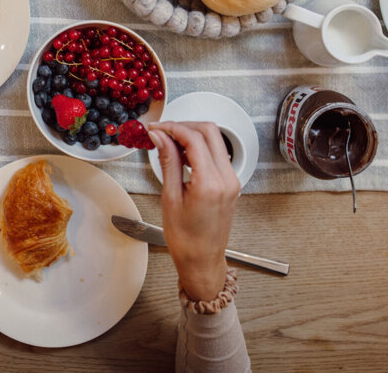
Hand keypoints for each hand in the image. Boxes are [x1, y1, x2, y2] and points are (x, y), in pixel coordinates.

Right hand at [148, 121, 238, 300]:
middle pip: (209, 131)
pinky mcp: (231, 182)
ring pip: (215, 140)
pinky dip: (200, 147)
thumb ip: (168, 161)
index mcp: (210, 183)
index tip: (155, 128)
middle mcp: (226, 178)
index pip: (194, 138)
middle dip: (184, 126)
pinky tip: (182, 155)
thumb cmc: (185, 239)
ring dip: (192, 135)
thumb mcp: (170, 198)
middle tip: (162, 132)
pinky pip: (217, 154)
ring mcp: (232, 180)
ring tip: (169, 143)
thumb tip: (160, 137)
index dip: (172, 128)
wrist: (202, 260)